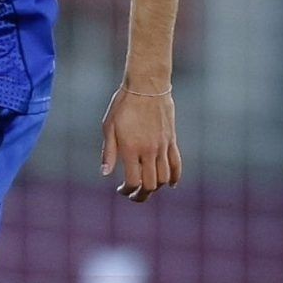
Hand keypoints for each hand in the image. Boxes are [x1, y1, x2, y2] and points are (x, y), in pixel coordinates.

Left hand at [100, 88, 180, 202]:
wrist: (147, 85)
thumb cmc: (123, 105)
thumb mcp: (109, 127)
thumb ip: (109, 152)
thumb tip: (105, 174)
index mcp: (130, 149)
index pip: (133, 181)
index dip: (127, 191)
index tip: (121, 189)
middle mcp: (148, 150)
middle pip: (149, 185)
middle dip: (141, 195)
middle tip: (134, 196)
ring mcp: (162, 146)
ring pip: (164, 177)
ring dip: (155, 188)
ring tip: (147, 188)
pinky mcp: (171, 140)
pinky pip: (177, 164)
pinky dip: (175, 177)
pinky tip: (170, 184)